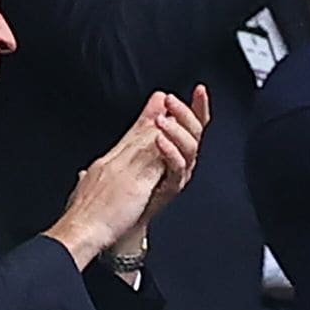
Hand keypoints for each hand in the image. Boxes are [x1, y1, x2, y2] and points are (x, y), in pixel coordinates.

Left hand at [132, 84, 209, 229]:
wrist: (110, 220)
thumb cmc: (124, 184)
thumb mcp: (135, 143)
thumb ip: (148, 120)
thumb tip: (156, 97)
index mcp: (174, 148)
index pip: (191, 123)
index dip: (198, 106)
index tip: (199, 90)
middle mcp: (180, 160)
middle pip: (195, 133)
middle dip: (185, 114)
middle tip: (171, 101)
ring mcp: (177, 175)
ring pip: (190, 149)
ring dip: (177, 130)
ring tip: (162, 120)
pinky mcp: (170, 189)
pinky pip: (177, 169)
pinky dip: (170, 152)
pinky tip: (159, 140)